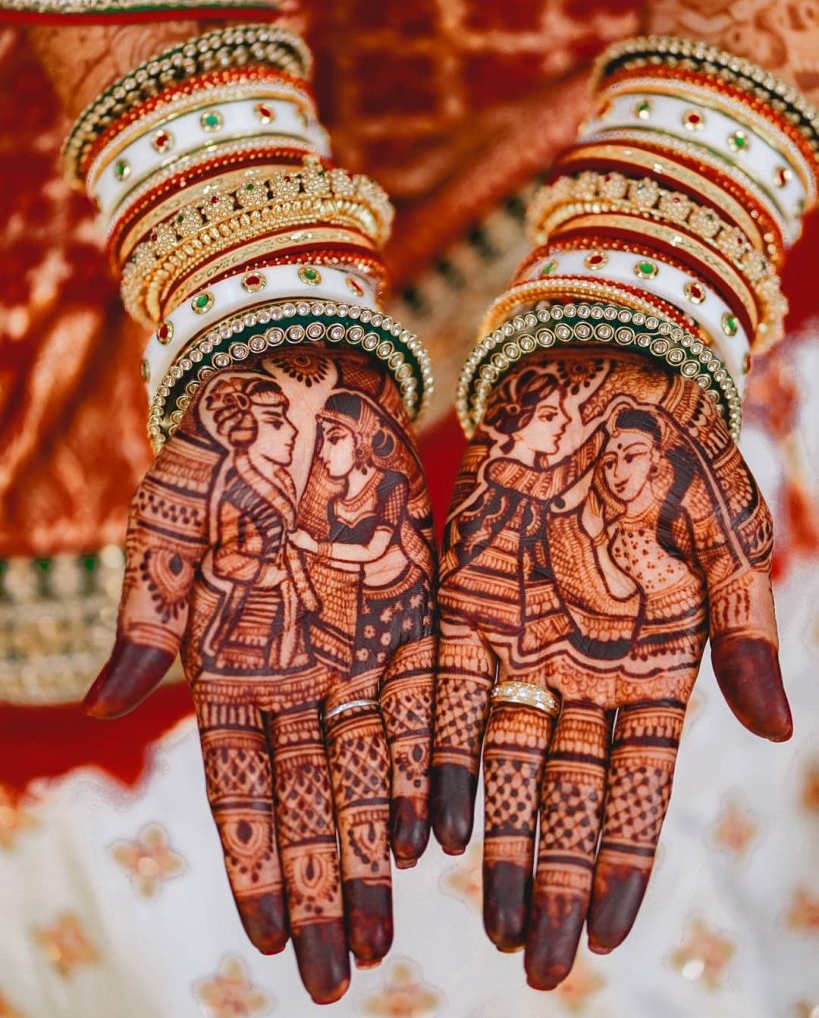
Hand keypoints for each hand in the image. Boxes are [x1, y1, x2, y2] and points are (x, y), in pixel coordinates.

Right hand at [84, 347, 435, 1003]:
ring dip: (373, 850)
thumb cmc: (222, 447)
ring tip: (382, 930)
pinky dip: (426, 766)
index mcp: (234, 661)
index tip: (268, 939)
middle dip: (321, 885)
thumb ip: (148, 613)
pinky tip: (433, 832)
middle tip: (340, 975)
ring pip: (368, 768)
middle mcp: (301, 670)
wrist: (301, 383)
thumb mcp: (172, 527)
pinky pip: (425, 703)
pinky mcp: (418, 612)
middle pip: (311, 796)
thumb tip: (107, 701)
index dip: (256, 861)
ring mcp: (361, 647)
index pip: (242, 784)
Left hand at [430, 350, 790, 987]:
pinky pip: (446, 694)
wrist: (596, 382)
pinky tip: (423, 821)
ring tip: (482, 917)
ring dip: (493, 838)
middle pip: (566, 792)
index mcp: (654, 664)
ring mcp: (521, 643)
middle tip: (534, 961)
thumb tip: (776, 731)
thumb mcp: (727, 536)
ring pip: (503, 761)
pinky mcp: (463, 606)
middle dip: (551, 877)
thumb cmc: (676, 451)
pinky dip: (438, 756)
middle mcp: (584, 670)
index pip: (638, 786)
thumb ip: (741, 628)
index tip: (602, 932)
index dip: (621, 859)